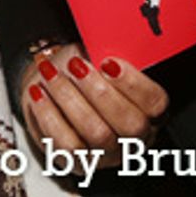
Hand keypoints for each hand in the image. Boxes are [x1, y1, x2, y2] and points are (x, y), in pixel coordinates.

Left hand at [20, 46, 167, 166]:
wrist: (52, 84)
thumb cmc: (80, 69)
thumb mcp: (98, 53)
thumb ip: (108, 50)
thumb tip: (105, 33)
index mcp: (148, 110)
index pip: (155, 103)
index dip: (134, 83)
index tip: (108, 62)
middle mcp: (134, 137)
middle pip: (129, 124)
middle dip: (100, 92)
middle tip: (77, 66)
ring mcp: (107, 155)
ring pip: (96, 134)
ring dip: (70, 99)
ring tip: (51, 74)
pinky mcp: (78, 163)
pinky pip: (65, 145)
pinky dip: (49, 115)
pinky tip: (40, 93)